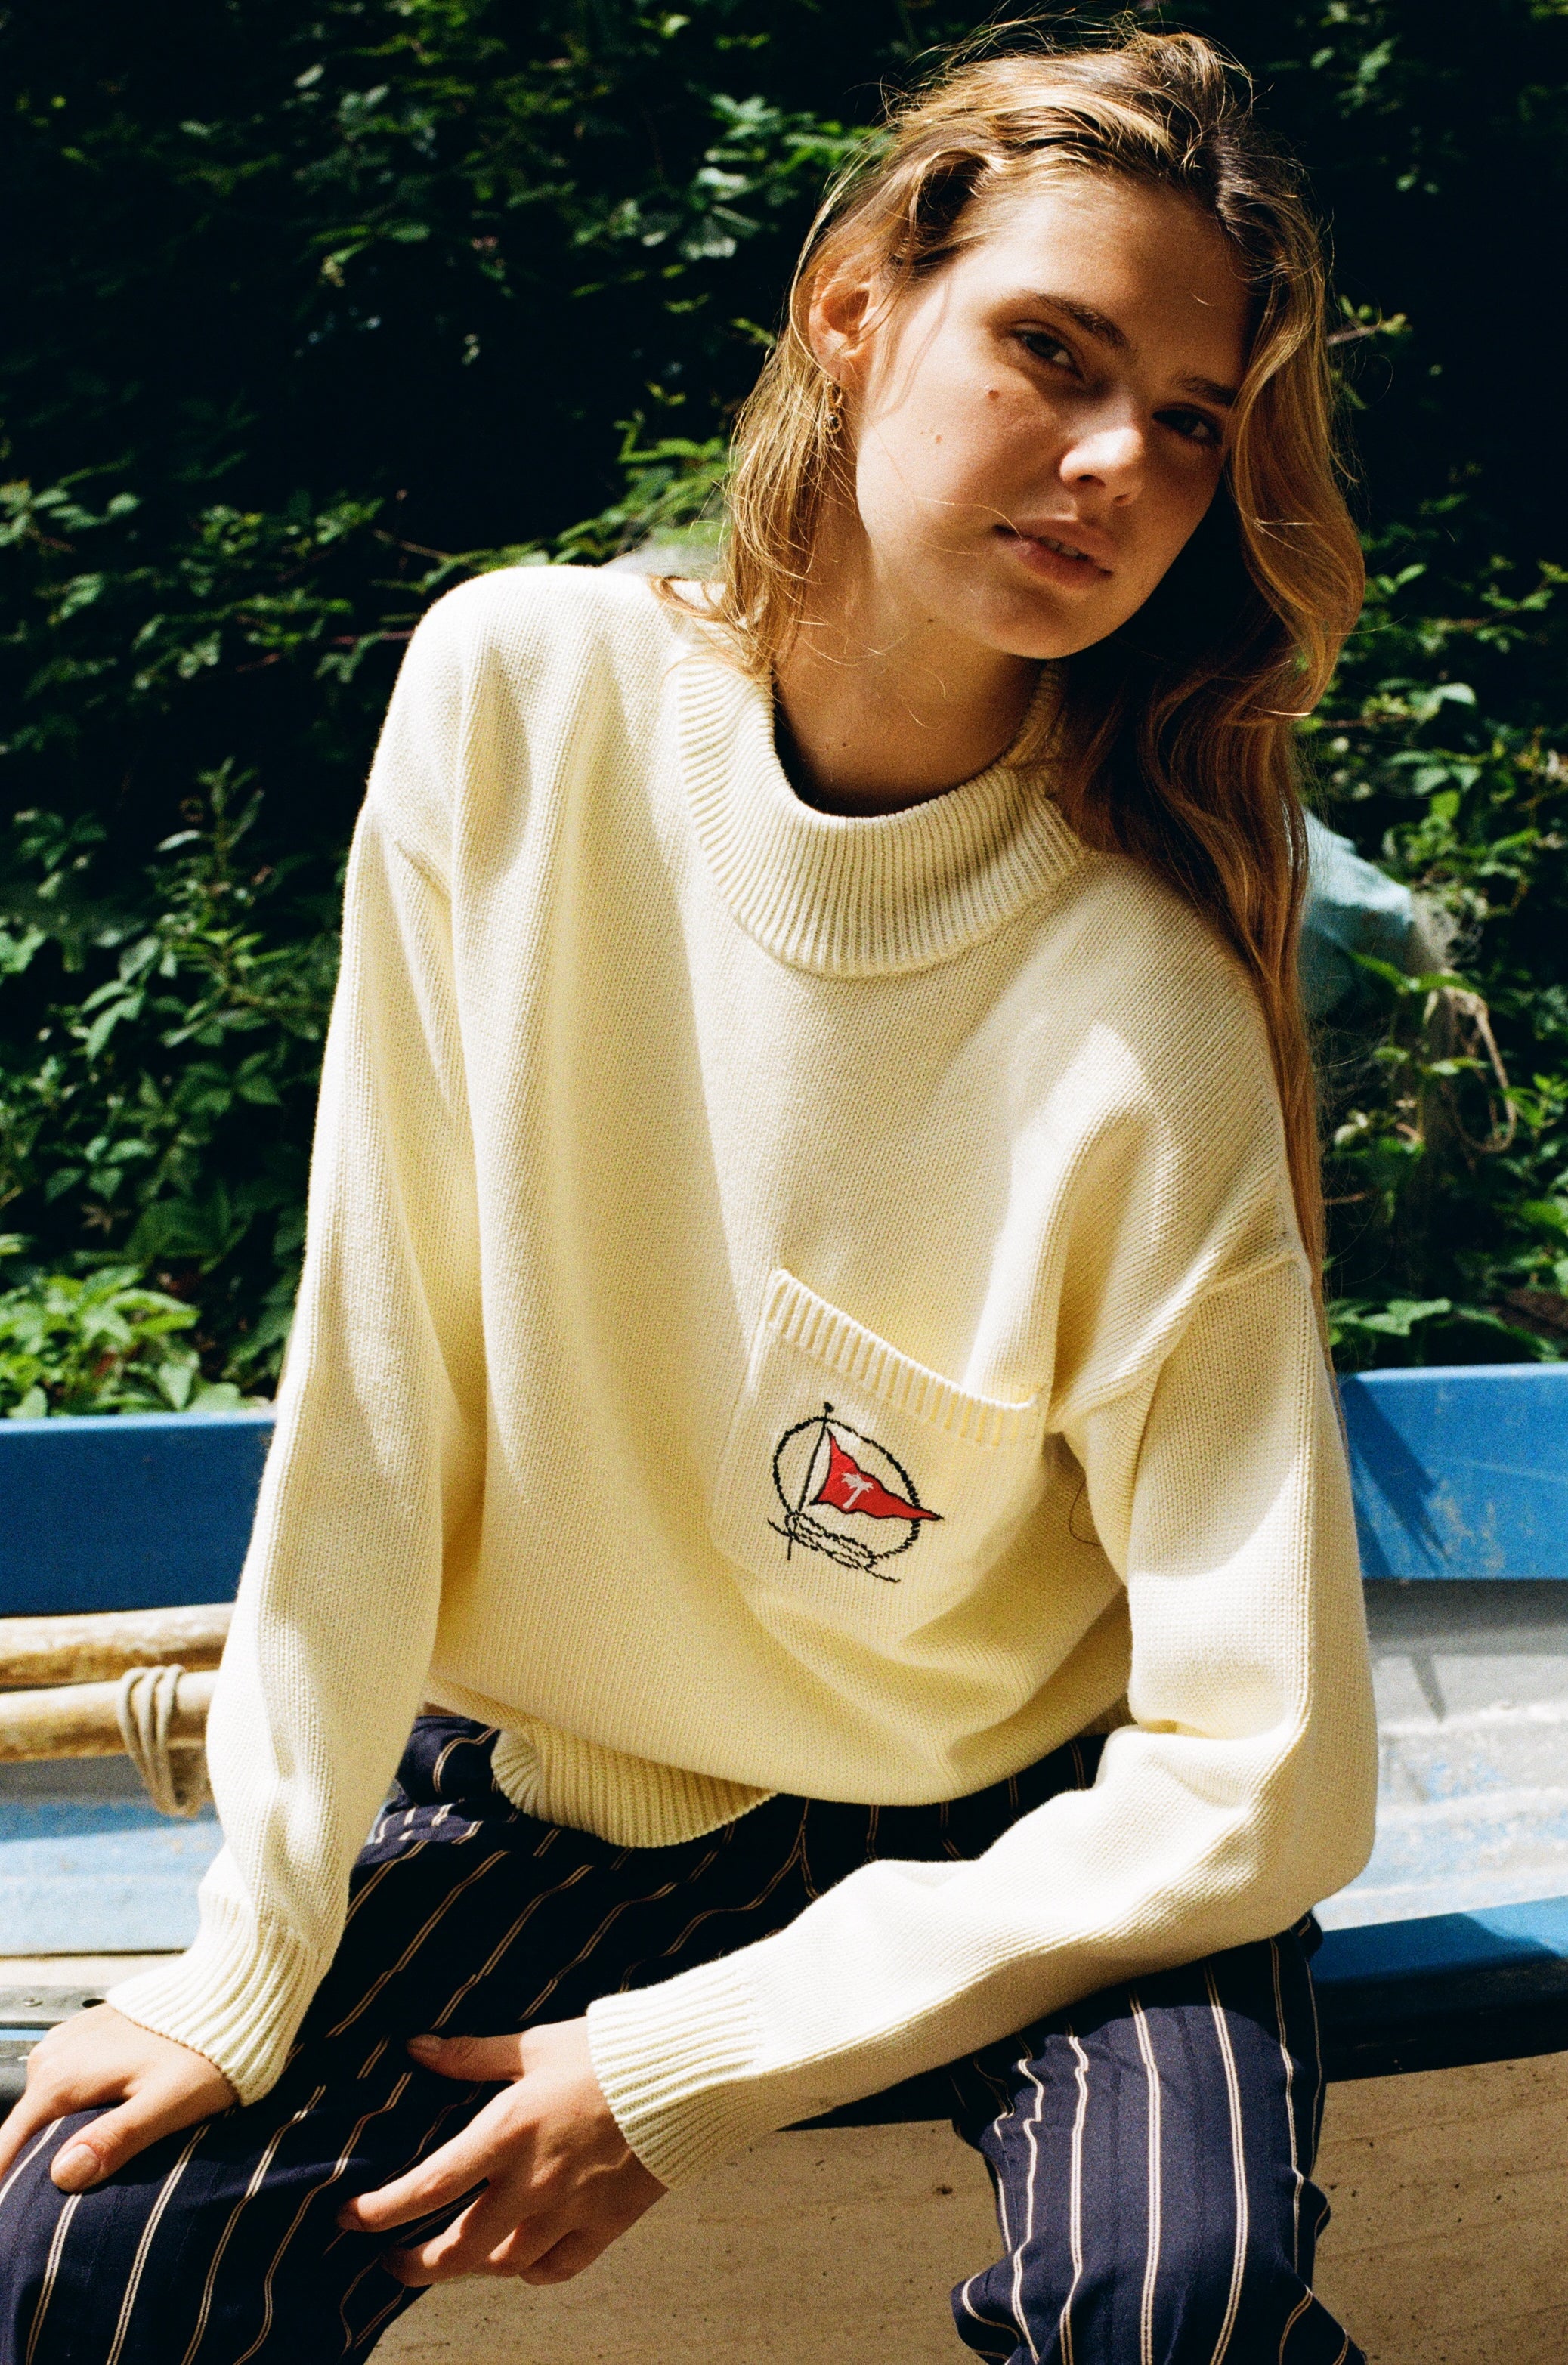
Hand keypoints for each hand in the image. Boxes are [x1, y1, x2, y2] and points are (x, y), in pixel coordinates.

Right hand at [0, 2004, 235, 2191]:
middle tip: (58, 2211)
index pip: (6, 2150)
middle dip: (34, 2170)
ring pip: (46, 2111)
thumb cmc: (207, 2050)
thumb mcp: (168, 2103)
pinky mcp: (87, 2037)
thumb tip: (63, 2175)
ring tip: (91, 2173)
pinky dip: (76, 2114)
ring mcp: (68, 2042)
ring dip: (59, 2142)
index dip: (5, 2189)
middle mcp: (52, 2056)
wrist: (228, 1992)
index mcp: (60, 2078)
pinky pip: (66, 2086)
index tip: (14, 2223)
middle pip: (25, 2133)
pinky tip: (104, 2131)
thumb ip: (116, 2138)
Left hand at [337, 2017, 664, 2285]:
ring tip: (450, 2260)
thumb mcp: (532, 2045)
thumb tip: (416, 2047)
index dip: (381, 2210)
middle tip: (394, 2261)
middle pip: (458, 2249)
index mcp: (506, 2134)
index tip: (350, 2219)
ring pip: (503, 2265)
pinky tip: (517, 2261)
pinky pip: (556, 2269)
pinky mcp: (606, 2225)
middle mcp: (531, 2184)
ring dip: (469, 2268)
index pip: (427, 2188)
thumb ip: (471, 2055)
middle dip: (416, 2262)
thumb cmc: (606, 2052)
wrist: (684, 2074)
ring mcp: (569, 2211)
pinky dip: (530, 2271)